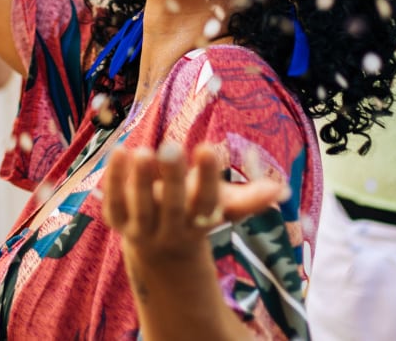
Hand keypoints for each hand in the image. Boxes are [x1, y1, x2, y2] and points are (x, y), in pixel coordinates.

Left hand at [101, 143, 284, 262]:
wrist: (159, 248)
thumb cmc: (195, 212)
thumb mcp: (221, 206)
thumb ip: (248, 198)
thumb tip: (281, 190)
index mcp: (200, 222)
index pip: (206, 203)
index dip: (207, 179)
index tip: (208, 148)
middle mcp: (171, 229)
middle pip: (173, 208)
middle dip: (173, 179)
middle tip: (171, 147)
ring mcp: (142, 228)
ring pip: (140, 208)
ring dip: (140, 181)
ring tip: (142, 150)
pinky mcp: (117, 221)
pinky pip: (114, 203)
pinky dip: (113, 180)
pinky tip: (118, 150)